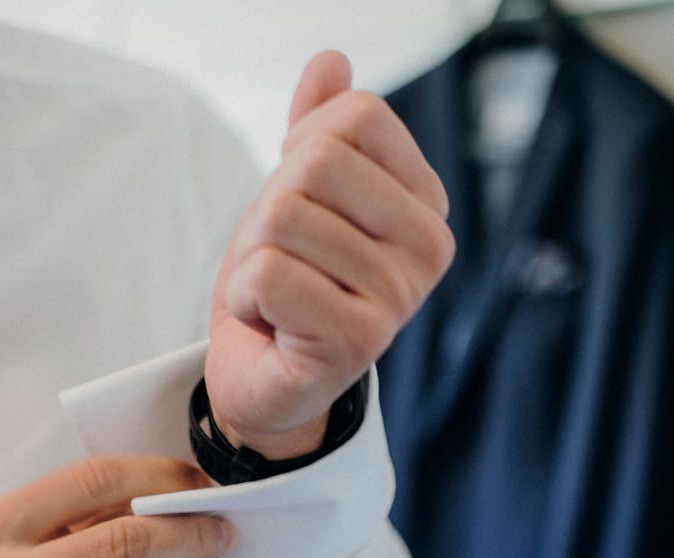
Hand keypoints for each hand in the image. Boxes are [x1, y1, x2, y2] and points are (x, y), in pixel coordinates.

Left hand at [205, 51, 454, 457]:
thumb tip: (331, 60)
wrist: (268, 381)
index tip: (301, 204)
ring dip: (252, 257)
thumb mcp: (296, 196)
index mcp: (425, 204)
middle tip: (280, 257)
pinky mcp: (356, 341)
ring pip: (282, 219)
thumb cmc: (287, 285)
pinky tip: (272, 323)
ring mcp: (398, 297)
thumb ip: (317, 129)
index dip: (300, 149)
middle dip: (269, 207)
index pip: (358, 116)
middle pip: (316, 163)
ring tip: (278, 296)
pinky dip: (245, 296)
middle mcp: (428, 248)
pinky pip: (266, 274)